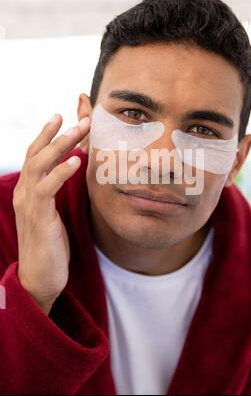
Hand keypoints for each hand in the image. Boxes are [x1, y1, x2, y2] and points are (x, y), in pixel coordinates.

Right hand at [13, 114, 90, 314]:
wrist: (40, 278)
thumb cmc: (50, 245)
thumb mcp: (53, 213)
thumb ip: (56, 192)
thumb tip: (71, 171)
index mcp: (28, 191)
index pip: (35, 156)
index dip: (46, 135)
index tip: (61, 117)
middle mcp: (24, 193)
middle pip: (37, 154)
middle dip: (58, 134)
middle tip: (80, 118)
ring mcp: (29, 204)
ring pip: (40, 165)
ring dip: (61, 146)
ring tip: (80, 131)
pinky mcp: (39, 217)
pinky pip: (47, 188)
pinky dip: (61, 172)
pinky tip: (77, 162)